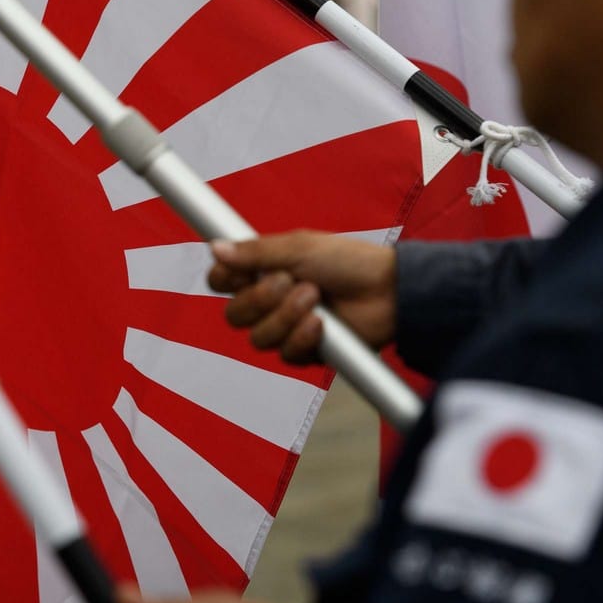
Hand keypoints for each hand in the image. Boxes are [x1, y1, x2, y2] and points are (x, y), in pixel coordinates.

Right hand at [207, 230, 395, 363]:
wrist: (387, 290)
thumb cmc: (347, 261)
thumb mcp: (299, 247)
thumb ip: (255, 252)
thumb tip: (215, 248)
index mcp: (263, 271)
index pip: (221, 282)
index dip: (225, 280)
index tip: (240, 273)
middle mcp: (269, 301)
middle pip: (234, 315)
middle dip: (261, 299)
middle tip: (288, 281)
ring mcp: (285, 328)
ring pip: (258, 338)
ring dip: (286, 316)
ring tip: (315, 297)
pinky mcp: (304, 351)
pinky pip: (285, 355)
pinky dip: (302, 337)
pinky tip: (322, 323)